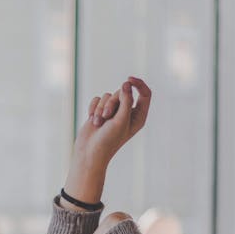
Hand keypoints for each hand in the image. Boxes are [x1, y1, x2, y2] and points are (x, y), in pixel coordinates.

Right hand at [62, 77, 151, 206]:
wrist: (89, 153)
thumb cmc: (108, 140)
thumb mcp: (120, 120)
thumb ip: (126, 100)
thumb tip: (126, 84)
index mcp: (139, 117)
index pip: (145, 94)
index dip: (138, 84)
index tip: (128, 80)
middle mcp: (127, 113)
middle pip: (122, 93)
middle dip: (112, 102)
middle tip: (107, 116)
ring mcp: (113, 112)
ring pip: (108, 96)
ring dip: (101, 108)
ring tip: (98, 123)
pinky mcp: (100, 111)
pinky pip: (97, 99)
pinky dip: (93, 109)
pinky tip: (92, 121)